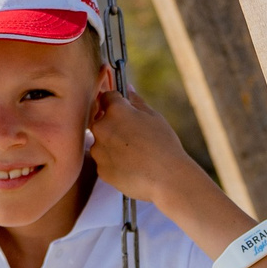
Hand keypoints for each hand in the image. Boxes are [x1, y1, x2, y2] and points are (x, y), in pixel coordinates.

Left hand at [87, 87, 197, 203]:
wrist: (167, 179)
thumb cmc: (164, 145)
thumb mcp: (154, 117)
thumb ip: (137, 102)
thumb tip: (128, 89)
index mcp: (116, 111)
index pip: (106, 97)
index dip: (117, 102)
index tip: (126, 110)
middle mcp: (102, 128)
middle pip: (100, 120)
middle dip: (113, 124)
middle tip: (133, 135)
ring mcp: (99, 150)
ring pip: (101, 142)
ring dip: (112, 144)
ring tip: (135, 154)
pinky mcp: (101, 170)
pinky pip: (104, 161)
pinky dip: (114, 162)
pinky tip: (132, 166)